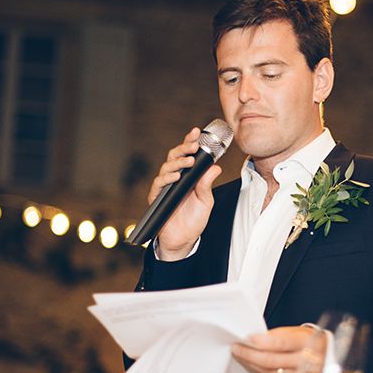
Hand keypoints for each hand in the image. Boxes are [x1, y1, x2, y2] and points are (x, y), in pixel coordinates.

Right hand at [150, 127, 221, 260]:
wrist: (183, 240)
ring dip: (178, 162)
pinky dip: (167, 178)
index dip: (190, 142)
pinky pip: (159, 184)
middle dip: (184, 148)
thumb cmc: (194, 220)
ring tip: (189, 161)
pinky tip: (176, 176)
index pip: (187, 155)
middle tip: (194, 145)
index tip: (196, 132)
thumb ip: (207, 184)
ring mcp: (165, 187)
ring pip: (167, 167)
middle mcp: (175, 179)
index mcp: (187, 176)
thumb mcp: (206, 201)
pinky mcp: (157, 198)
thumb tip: (215, 167)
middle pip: (174, 157)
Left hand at [231, 325, 325, 372]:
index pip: (282, 343)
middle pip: (272, 361)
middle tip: (237, 348)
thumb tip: (256, 338)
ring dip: (252, 364)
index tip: (248, 338)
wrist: (331, 358)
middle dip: (250, 354)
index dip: (263, 341)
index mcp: (308, 343)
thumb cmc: (313, 342)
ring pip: (271, 372)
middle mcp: (307, 362)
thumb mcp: (299, 333)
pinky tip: (253, 366)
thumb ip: (278, 335)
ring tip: (241, 355)